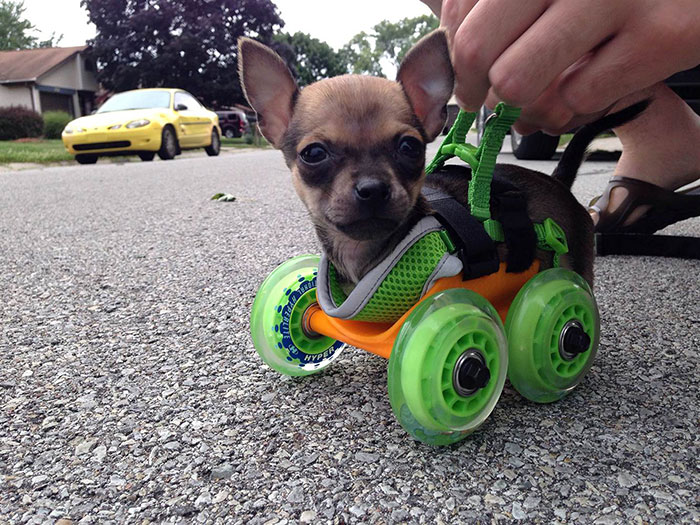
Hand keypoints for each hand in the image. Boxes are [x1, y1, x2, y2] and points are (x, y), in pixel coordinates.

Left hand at [426, 0, 699, 132]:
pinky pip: (577, 98)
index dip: (454, 52)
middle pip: (475, 49)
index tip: (467, 70)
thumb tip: (436, 9)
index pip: (458, 11)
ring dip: (520, 104)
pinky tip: (585, 87)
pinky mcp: (663, 37)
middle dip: (472, 87)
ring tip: (535, 98)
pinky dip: (573, 107)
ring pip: (517, 82)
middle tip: (484, 97)